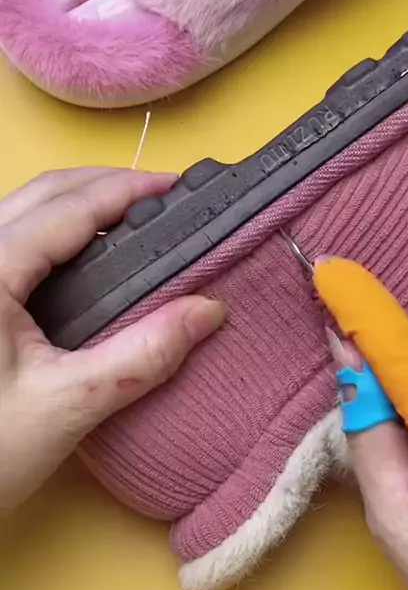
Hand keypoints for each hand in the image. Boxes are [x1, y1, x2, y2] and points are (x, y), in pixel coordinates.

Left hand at [0, 168, 225, 512]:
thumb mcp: (68, 405)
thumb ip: (142, 355)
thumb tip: (208, 311)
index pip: (67, 208)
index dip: (126, 190)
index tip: (177, 187)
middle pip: (41, 193)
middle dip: (104, 184)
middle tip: (162, 197)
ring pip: (23, 211)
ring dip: (79, 202)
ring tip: (134, 217)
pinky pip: (15, 239)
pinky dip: (58, 231)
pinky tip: (88, 253)